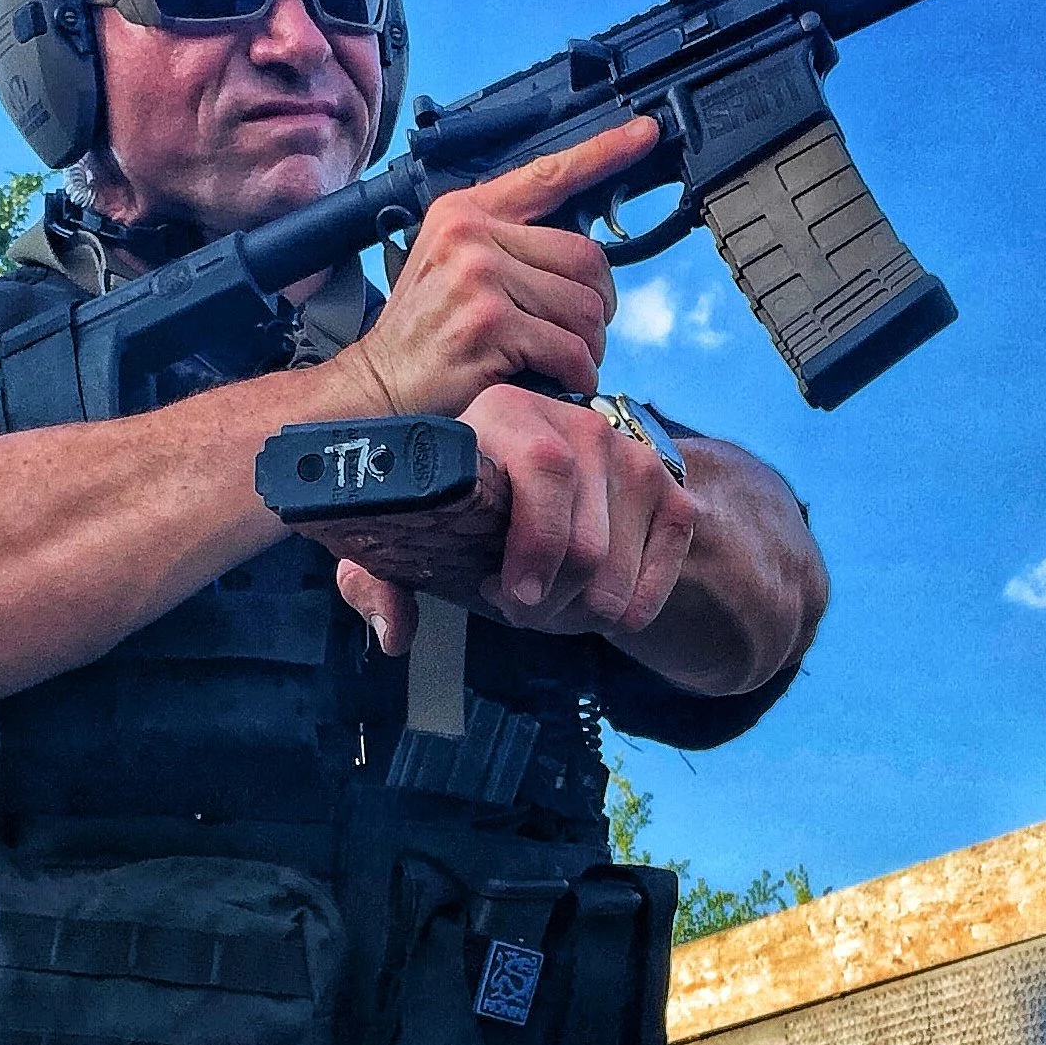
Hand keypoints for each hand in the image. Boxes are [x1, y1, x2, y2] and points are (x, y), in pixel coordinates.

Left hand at [324, 384, 695, 653]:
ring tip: (553, 608)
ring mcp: (626, 451)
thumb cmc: (451, 510)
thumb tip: (394, 631)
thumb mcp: (395, 537)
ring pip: (621, 552)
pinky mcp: (666, 483)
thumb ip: (376, 581)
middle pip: (585, 530)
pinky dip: (638, 599)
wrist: (519, 479)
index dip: (536, 541)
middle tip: (523, 612)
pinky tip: (605, 612)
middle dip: (554, 596)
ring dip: (588, 605)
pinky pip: (670, 550)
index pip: (543, 467)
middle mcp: (574, 421)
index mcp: (502, 412)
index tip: (513, 596)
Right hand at [332, 116, 658, 417]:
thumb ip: (501, 242)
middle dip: (600, 304)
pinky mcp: (490, 326)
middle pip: (586, 256)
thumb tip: (576, 252)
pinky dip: (578, 375)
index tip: (644, 134)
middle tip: (585, 333)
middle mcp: (471, 235)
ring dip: (590, 346)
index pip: (547, 175)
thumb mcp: (445, 263)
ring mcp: (479, 279)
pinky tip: (562, 383)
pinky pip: (569, 349)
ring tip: (568, 363)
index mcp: (464, 212)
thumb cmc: (420, 334)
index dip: (603, 153)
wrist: (376, 387)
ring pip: (585, 307)